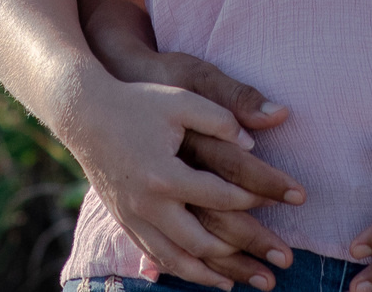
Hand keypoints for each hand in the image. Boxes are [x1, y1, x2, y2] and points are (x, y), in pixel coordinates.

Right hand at [87, 11, 303, 286]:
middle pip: (204, 240)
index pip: (222, 195)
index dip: (258, 197)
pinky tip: (202, 275)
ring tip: (244, 283)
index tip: (289, 199)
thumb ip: (219, 117)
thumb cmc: (137, 101)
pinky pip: (156, 255)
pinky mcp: (125, 220)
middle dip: (247, 252)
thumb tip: (254, 140)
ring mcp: (135, 216)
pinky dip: (182, 270)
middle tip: (282, 262)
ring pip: (179, 258)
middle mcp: (150, 203)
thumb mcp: (180, 98)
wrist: (83, 112)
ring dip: (213, 274)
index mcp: (167, 173)